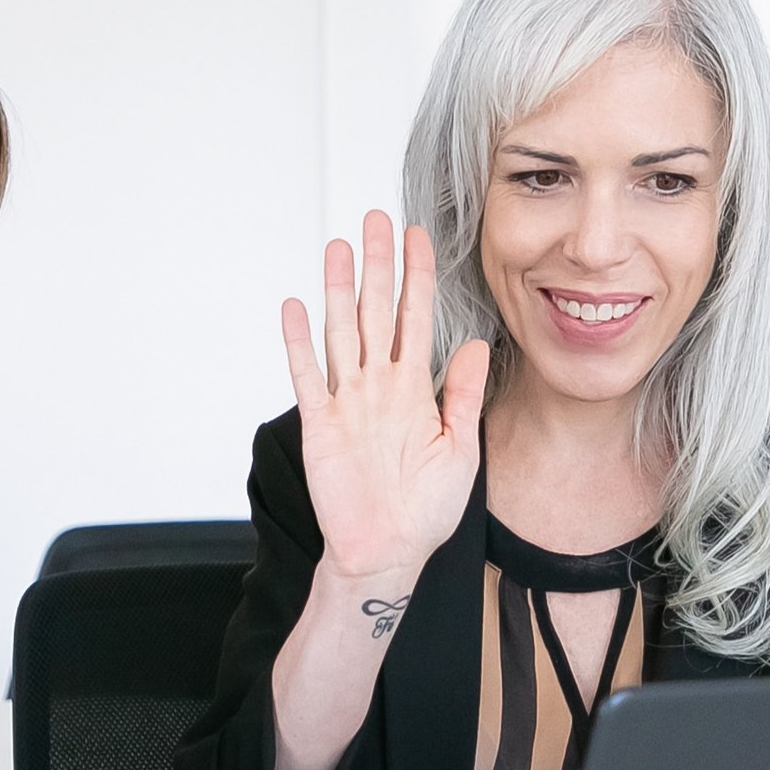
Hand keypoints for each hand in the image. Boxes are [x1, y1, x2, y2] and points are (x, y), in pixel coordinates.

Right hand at [281, 212, 488, 583]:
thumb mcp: (460, 449)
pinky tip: (297, 307)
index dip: (417, 276)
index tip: (420, 236)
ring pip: (342, 332)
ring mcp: (348, 402)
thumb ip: (461, 395)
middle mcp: (378, 386)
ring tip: (339, 246)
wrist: (388, 552)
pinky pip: (309, 376)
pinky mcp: (321, 425)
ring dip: (339, 289)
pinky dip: (300, 343)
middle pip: (376, 311)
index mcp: (414, 388)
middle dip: (378, 265)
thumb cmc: (424, 509)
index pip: (415, 318)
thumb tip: (472, 344)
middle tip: (377, 218)